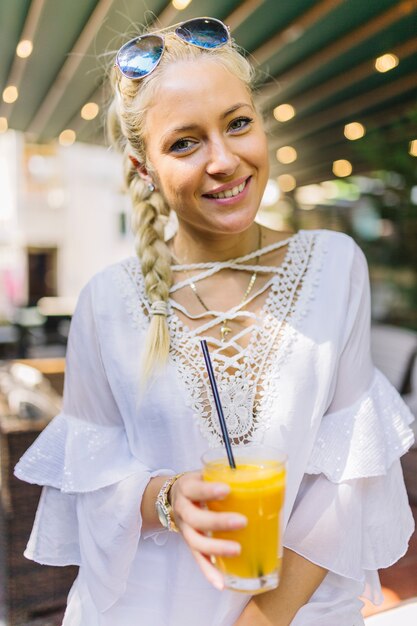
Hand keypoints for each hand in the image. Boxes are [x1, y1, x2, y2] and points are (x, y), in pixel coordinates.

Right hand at [169, 471, 246, 589]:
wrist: (173, 496)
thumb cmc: (198, 484)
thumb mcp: (205, 474)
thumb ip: (227, 476)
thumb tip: (265, 479)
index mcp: (186, 488)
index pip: (195, 489)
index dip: (208, 490)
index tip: (227, 489)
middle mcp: (183, 509)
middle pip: (196, 518)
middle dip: (218, 521)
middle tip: (241, 521)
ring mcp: (185, 529)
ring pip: (196, 542)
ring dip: (216, 548)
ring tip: (237, 550)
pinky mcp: (190, 545)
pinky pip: (198, 560)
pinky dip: (209, 572)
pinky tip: (221, 583)